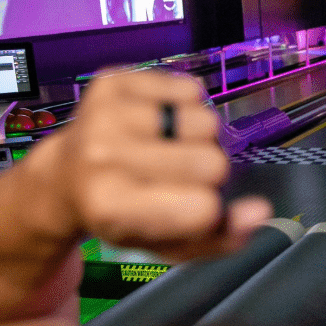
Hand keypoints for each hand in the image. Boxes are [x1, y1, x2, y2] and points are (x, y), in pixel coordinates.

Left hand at [37, 70, 271, 259]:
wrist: (64, 176)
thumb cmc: (123, 214)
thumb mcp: (164, 244)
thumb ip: (219, 239)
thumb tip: (261, 210)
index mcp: (110, 204)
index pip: (205, 208)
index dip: (207, 212)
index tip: (182, 211)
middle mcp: (102, 154)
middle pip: (213, 163)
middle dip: (206, 173)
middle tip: (172, 178)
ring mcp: (106, 112)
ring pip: (208, 122)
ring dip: (196, 139)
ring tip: (166, 149)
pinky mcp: (113, 80)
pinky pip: (191, 89)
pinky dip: (184, 107)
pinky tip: (158, 123)